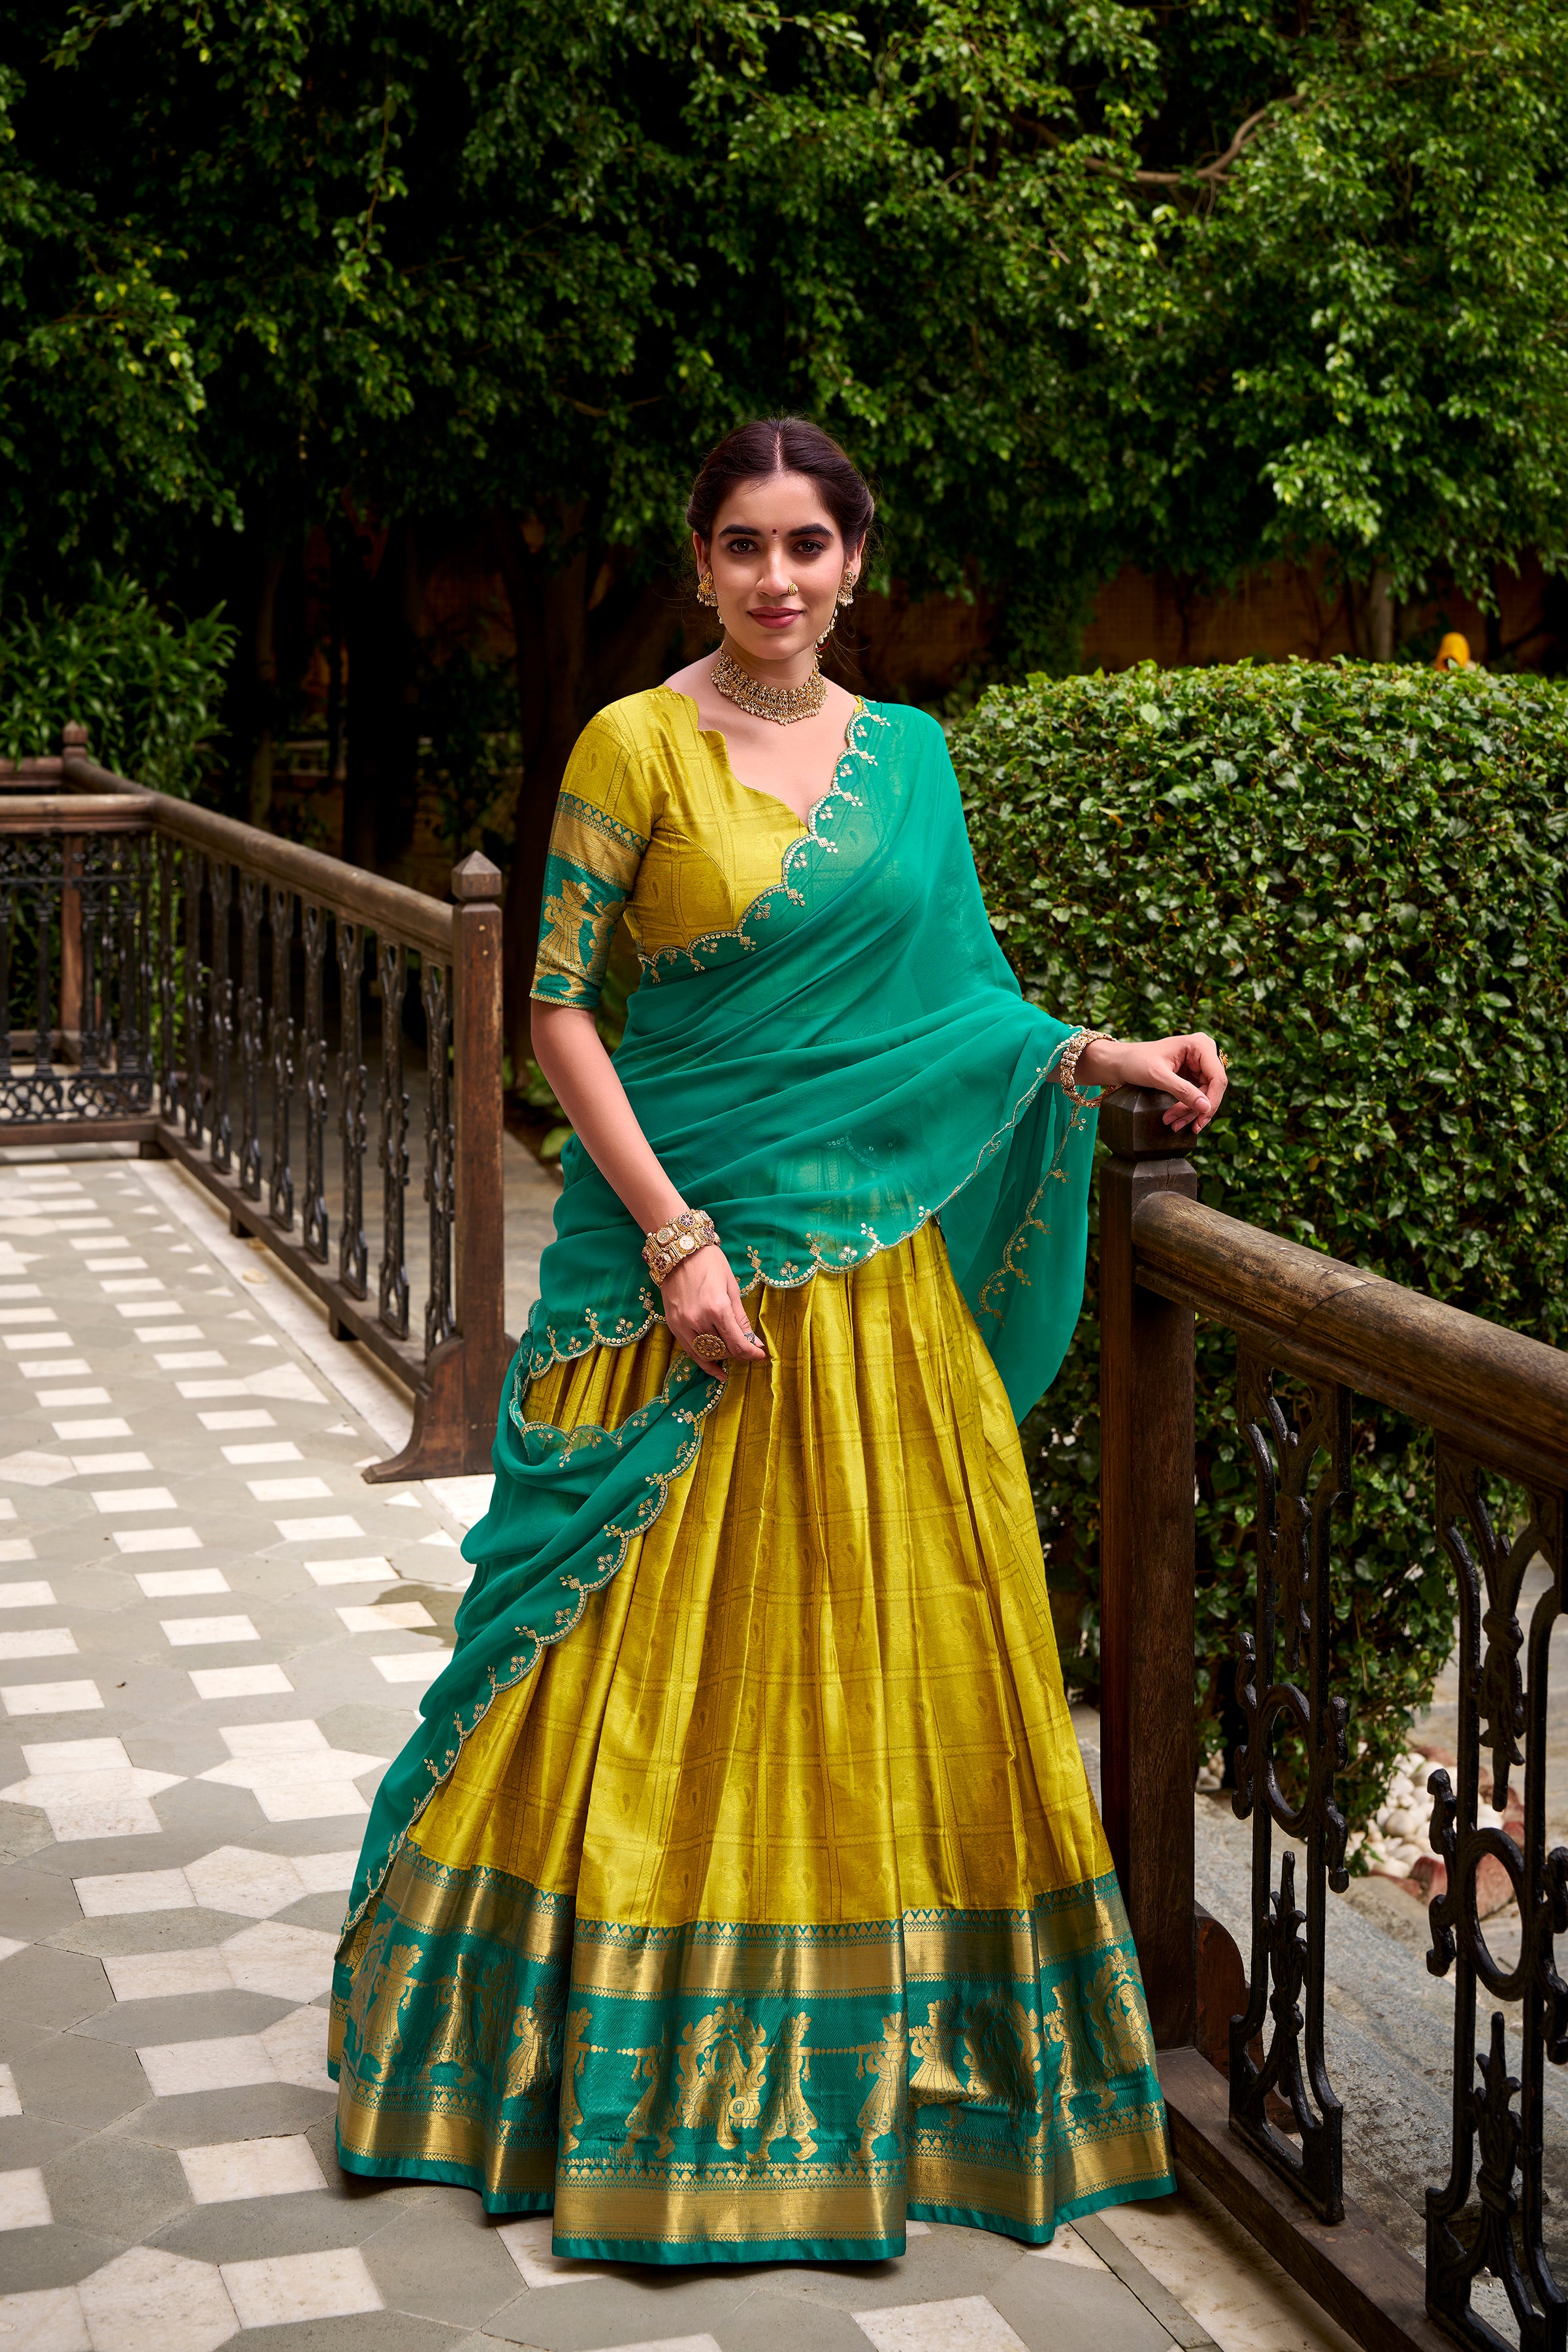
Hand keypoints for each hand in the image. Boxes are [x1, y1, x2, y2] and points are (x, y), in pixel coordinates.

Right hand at [659, 1244, 767, 1377]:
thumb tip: (754, 1343)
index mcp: (717, 1308)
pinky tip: (715, 1367)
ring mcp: (683, 1324)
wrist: (680, 1251)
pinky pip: (689, 1350)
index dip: (752, 1354)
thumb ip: (741, 1319)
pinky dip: (703, 1360)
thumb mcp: (731, 1288)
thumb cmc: (710, 1264)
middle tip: (747, 1349)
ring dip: (722, 1356)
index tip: (760, 1355)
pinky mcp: (673, 1325)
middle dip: (738, 1353)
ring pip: (706, 1354)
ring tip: (732, 1355)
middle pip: (723, 1350)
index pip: (737, 1344)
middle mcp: (698, 1320)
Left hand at [1077, 1032, 1228, 1133]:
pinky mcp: (1192, 1074)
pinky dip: (1186, 1108)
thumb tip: (1206, 1108)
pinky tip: (1176, 1119)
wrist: (1120, 1062)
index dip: (1212, 1101)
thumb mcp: (1158, 1076)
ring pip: (1205, 1095)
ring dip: (1190, 1112)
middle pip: (1212, 1088)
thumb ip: (1182, 1091)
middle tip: (1181, 1126)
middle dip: (1197, 1109)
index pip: (1217, 1078)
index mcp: (1200, 1045)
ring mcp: (1199, 1063)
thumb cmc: (1136, 1062)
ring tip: (1173, 1124)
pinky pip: (1197, 1095)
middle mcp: (1204, 1052)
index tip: (1200, 1120)